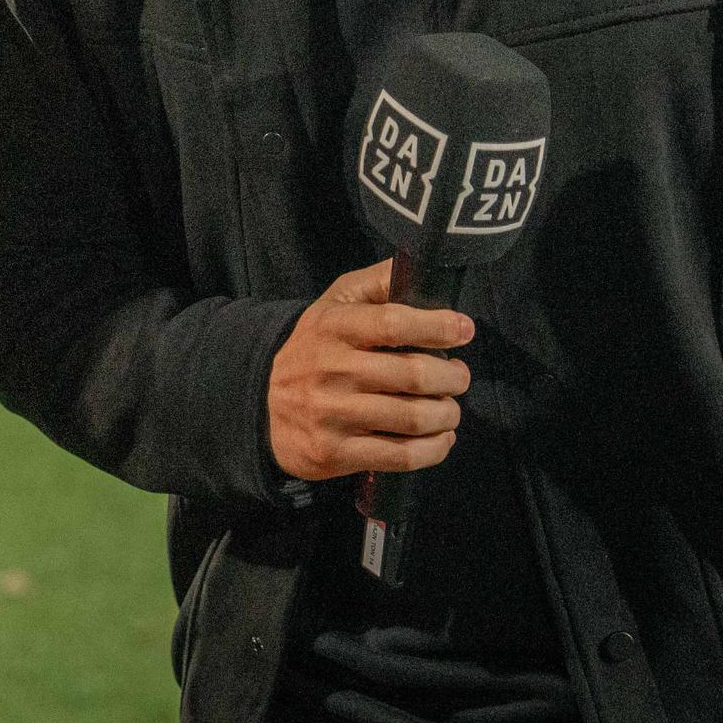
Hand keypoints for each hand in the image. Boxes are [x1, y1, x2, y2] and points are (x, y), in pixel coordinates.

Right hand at [265, 258, 472, 482]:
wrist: (259, 403)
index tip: (464, 330)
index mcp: (333, 327)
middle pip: (412, 375)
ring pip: (413, 418)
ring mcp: (332, 414)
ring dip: (447, 414)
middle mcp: (330, 370)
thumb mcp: (333, 305)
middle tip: (459, 377)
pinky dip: (434, 449)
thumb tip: (418, 266)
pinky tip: (440, 439)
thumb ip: (376, 283)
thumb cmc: (313, 349)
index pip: (393, 323)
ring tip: (449, 409)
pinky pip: (401, 456)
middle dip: (452, 377)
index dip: (437, 327)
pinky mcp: (335, 453)